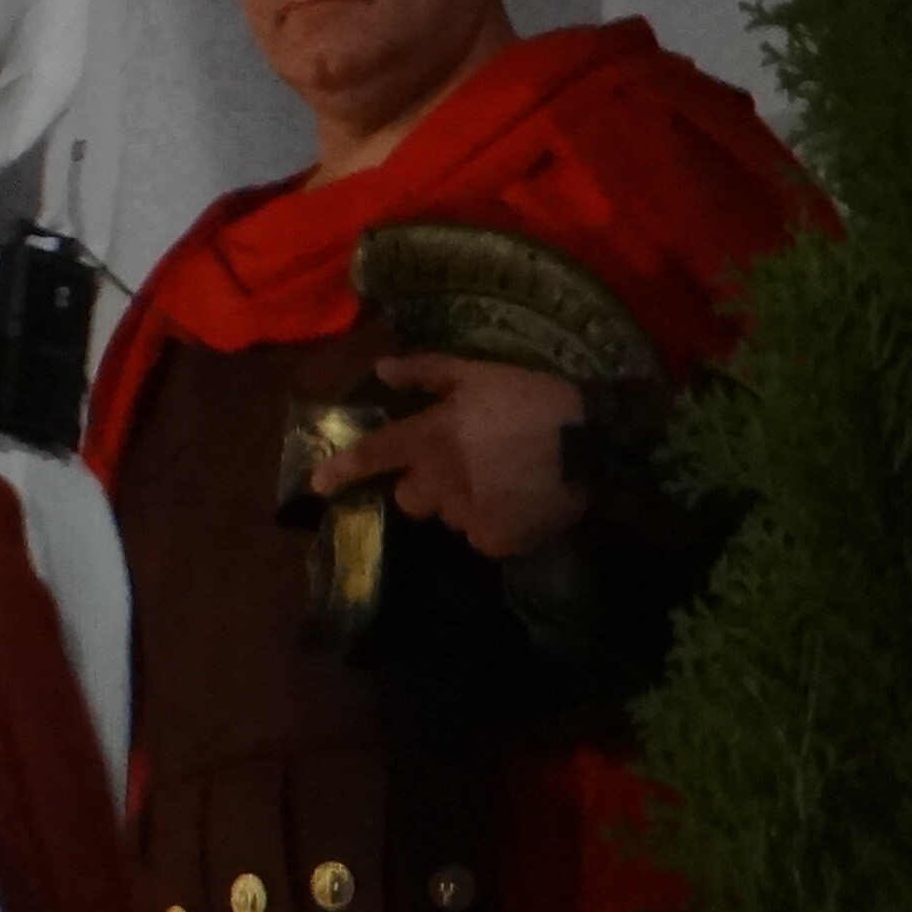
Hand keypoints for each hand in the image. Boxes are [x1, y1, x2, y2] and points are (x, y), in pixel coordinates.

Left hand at [320, 355, 588, 559]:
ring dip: (462, 502)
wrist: (593, 440)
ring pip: (448, 517)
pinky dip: (494, 523)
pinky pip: (481, 537)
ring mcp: (468, 516)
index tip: (317, 487)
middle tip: (462, 466)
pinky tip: (519, 501)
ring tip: (502, 480)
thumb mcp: (479, 373)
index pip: (373, 456)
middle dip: (426, 485)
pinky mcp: (497, 541)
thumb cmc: (532, 399)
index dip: (340, 470)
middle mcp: (439, 482)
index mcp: (430, 439)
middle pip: (410, 498)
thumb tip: (380, 370)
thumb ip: (426, 373)